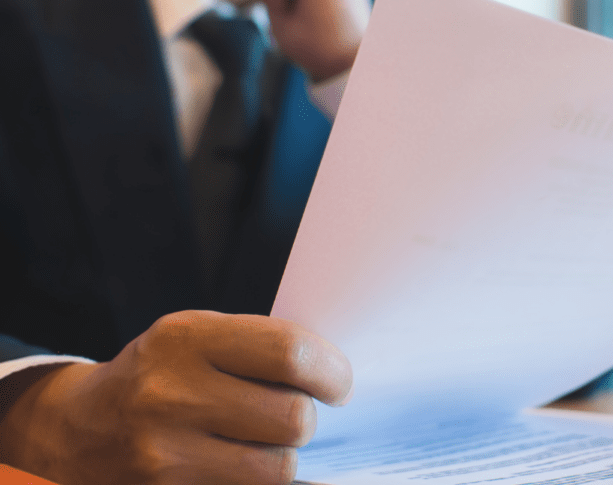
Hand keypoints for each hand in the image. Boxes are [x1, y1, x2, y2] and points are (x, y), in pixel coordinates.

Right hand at [0, 311, 351, 484]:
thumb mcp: (198, 337)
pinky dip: (260, 483)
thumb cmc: (160, 375)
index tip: (338, 383)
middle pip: (293, 417)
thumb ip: (260, 347)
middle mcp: (170, 396)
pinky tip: (242, 465)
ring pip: (279, 469)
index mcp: (186, 339)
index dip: (331, 371)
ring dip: (283, 457)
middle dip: (306, 418)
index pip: (289, 353)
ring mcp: (163, 456)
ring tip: (262, 442)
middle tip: (296, 413)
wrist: (79, 429)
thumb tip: (338, 375)